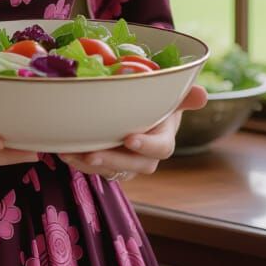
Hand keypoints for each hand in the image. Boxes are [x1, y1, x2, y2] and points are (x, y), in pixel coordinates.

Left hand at [58, 83, 207, 182]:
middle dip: (111, 161)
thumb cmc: (158, 104)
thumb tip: (202, 94)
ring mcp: (126, 164)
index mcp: (163, 140)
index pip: (160, 148)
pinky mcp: (108, 165)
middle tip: (92, 154)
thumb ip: (185, 96)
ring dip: (88, 164)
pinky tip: (62, 151)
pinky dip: (78, 161)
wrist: (143, 116)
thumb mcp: (171, 96)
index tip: (129, 138)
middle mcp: (145, 158)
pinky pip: (94, 169)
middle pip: (132, 166)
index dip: (146, 146)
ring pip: (109, 171)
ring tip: (69, 153)